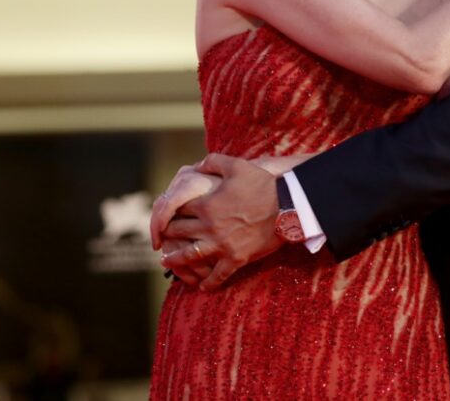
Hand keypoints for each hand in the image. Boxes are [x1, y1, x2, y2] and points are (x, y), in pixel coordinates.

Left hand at [159, 153, 281, 291]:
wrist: (288, 205)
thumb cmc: (263, 184)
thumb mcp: (236, 165)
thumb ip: (213, 162)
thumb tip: (198, 165)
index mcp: (206, 204)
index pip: (178, 209)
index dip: (170, 211)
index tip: (165, 214)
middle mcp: (209, 227)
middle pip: (180, 232)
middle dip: (168, 234)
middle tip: (162, 237)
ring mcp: (222, 245)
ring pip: (191, 256)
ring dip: (176, 260)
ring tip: (166, 262)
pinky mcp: (237, 258)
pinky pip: (219, 274)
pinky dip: (209, 282)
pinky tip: (202, 287)